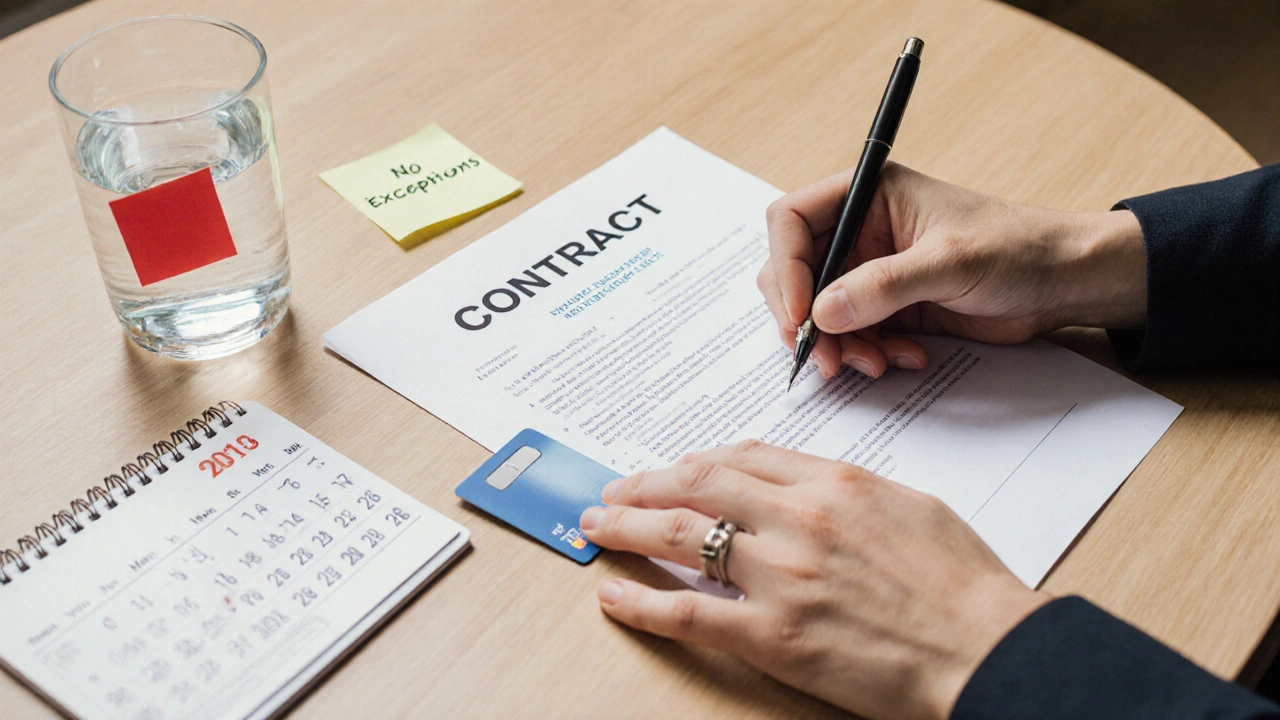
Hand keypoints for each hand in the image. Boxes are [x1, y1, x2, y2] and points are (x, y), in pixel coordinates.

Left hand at [580, 441, 1050, 719]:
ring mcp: (781, 575)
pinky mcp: (772, 634)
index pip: (743, 456)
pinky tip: (613, 592)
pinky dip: (641, 600)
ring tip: (599, 525)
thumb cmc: (962, 585)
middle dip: (646, 484)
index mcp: (834, 483)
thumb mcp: (909, 507)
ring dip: (629, 525)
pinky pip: (688, 610)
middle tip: (615, 489)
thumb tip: (804, 485)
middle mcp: (798, 518)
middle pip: (698, 484)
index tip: (675, 469)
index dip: (697, 462)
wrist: (988, 648)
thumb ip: (846, 491)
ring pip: (680, 535)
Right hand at [758, 163, 1146, 378]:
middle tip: (823, 356)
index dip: (787, 268)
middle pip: (796, 272)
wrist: (1065, 283)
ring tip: (873, 364)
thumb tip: (821, 313)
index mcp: (868, 195)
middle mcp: (861, 230)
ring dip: (837, 344)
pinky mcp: (888, 306)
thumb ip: (882, 286)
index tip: (801, 314)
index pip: (791, 221)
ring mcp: (872, 270)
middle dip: (805, 318)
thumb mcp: (950, 263)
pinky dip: (866, 353)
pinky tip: (904, 358)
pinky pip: (851, 334)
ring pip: (819, 312)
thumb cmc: (1018, 249)